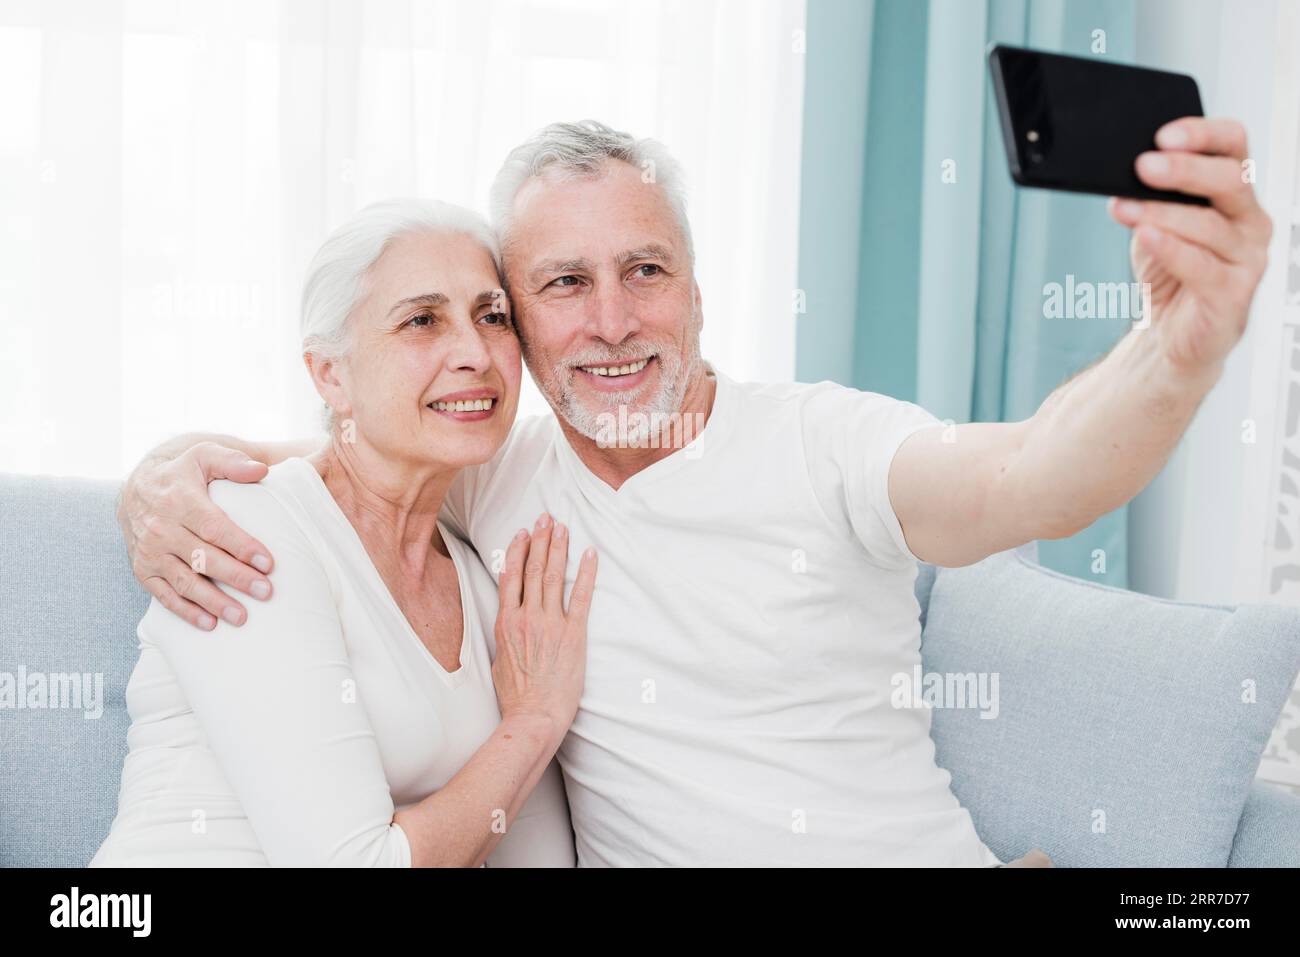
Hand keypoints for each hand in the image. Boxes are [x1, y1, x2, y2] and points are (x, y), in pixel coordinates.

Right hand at [118, 442, 273, 629]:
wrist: (136, 487)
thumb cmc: (182, 473)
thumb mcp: (205, 456)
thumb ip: (233, 462)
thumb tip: (262, 470)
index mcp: (179, 500)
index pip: (214, 528)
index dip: (242, 546)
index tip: (268, 563)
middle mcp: (161, 528)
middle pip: (203, 558)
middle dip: (236, 577)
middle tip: (265, 592)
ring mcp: (149, 552)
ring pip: (184, 581)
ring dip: (213, 601)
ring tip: (242, 616)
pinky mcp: (142, 570)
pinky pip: (164, 595)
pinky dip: (186, 611)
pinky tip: (210, 623)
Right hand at [491, 513, 596, 739]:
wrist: (533, 716)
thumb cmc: (517, 695)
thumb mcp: (499, 659)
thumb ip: (504, 635)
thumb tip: (507, 621)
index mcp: (506, 623)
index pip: (511, 577)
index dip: (519, 551)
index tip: (524, 532)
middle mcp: (527, 618)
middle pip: (533, 570)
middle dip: (540, 540)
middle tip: (547, 518)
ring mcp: (550, 625)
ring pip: (554, 577)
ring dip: (559, 549)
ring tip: (563, 528)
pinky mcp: (573, 635)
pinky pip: (581, 598)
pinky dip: (585, 574)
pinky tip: (590, 555)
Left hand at [1108, 116, 1272, 377]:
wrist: (1169, 333)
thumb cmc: (1167, 271)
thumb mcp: (1154, 223)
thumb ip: (1148, 197)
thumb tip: (1122, 171)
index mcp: (1235, 194)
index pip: (1234, 146)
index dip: (1203, 134)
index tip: (1164, 135)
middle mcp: (1251, 220)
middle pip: (1230, 180)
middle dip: (1184, 170)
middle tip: (1142, 165)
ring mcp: (1248, 257)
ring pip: (1210, 225)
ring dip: (1163, 213)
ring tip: (1124, 207)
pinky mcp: (1235, 293)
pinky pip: (1203, 266)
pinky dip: (1172, 249)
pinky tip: (1147, 236)